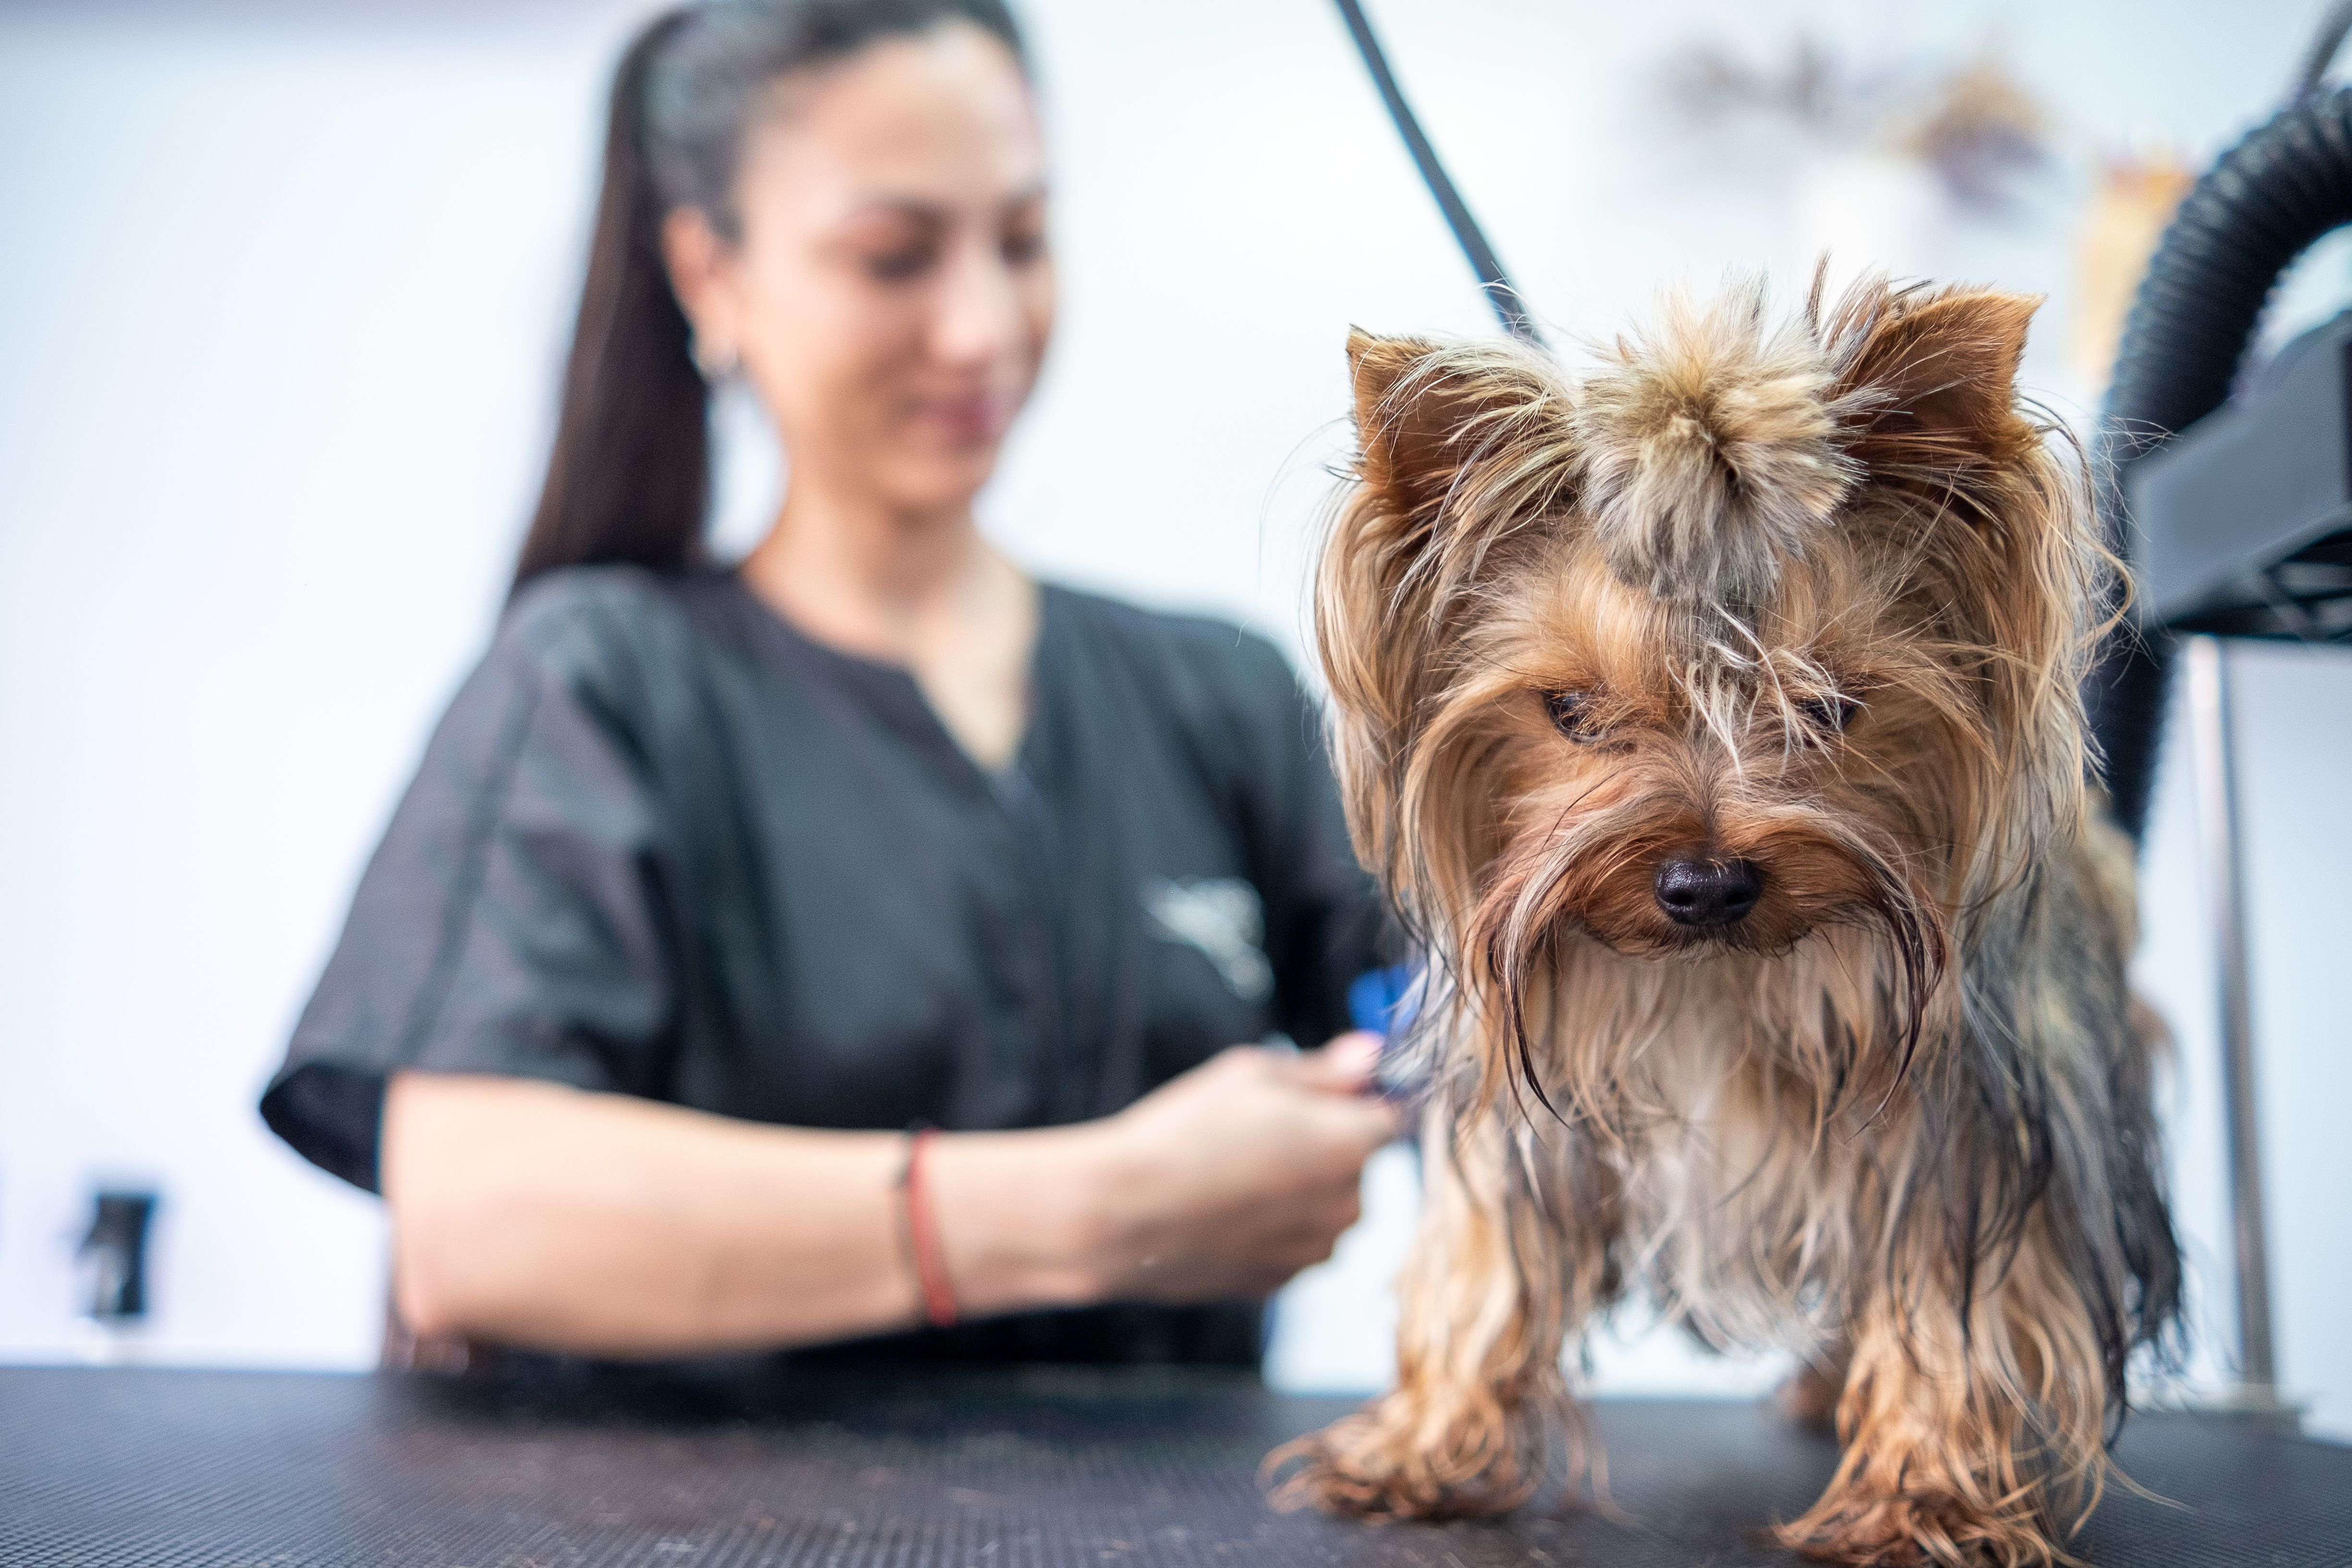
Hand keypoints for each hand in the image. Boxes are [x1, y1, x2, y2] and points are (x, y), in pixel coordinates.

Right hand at [1076, 1033, 1400, 1302]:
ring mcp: (1315, 1251)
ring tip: (1230, 1172)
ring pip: (1325, 1208)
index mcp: (1352, 1145)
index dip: (1354, 1101)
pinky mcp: (1281, 1283)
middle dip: (1322, 1146)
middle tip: (1254, 1131)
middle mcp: (1348, 1206)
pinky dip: (1270, 1227)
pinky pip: (1292, 1243)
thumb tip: (1374, 1053)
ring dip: (1297, 1190)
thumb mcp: (1253, 1074)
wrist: (1122, 1215)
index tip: (1313, 1097)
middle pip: (1356, 1165)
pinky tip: (1221, 1208)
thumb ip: (1326, 1070)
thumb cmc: (1183, 1133)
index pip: (1390, 1116)